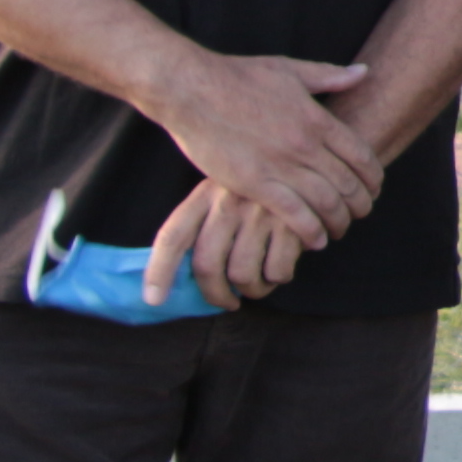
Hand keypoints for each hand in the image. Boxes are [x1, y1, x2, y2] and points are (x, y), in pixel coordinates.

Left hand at [142, 176, 322, 308]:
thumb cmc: (257, 189)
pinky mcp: (293, 222)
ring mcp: (260, 213)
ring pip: (243, 274)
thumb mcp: (223, 192)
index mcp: (204, 196)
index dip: (159, 271)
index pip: (173, 237)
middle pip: (207, 266)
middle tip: (227, 301)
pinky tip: (282, 267)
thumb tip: (181, 279)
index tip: (154, 300)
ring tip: (258, 284)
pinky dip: (278, 279)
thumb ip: (204, 227)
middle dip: (216, 295)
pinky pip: (277, 271)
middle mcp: (228, 203)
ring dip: (251, 290)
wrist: (308, 160)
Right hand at [157, 51, 381, 240]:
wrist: (191, 89)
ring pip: (326, 203)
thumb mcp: (290, 70)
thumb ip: (330, 76)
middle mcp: (305, 144)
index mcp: (317, 119)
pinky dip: (310, 231)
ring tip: (340, 229)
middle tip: (361, 214)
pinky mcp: (254, 183)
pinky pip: (294, 215)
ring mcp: (280, 165)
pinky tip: (315, 240)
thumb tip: (364, 72)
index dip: (373, 179)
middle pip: (349, 184)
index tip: (374, 189)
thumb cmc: (238, 77)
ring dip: (339, 221)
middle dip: (361, 204)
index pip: (362, 156)